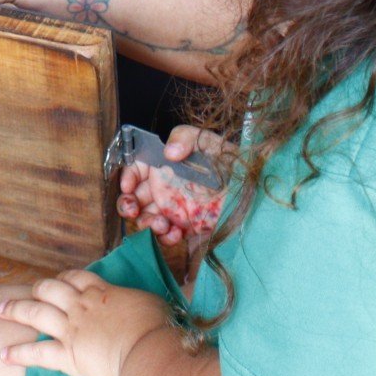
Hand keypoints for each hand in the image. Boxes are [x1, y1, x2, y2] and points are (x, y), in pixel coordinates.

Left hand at [0, 269, 173, 375]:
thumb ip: (155, 301)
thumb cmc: (161, 332)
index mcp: (104, 293)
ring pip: (36, 312)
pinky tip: (3, 354)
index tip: (60, 280)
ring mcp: (72, 329)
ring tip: (1, 310)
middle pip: (51, 288)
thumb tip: (182, 290)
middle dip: (37, 288)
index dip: (66, 278)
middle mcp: (83, 307)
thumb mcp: (159, 306)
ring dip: (16, 309)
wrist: (150, 355)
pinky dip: (18, 353)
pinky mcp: (66, 356)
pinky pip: (36, 352)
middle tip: (27, 291)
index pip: (79, 277)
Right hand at [117, 126, 231, 246]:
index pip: (135, 169)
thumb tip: (169, 152)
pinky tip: (176, 234)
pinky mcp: (183, 227)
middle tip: (134, 211)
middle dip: (128, 206)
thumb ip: (184, 138)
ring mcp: (172, 209)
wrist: (248, 188)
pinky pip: (165, 236)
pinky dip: (165, 237)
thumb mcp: (206, 141)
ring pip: (146, 219)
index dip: (126, 177)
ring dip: (147, 224)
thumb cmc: (225, 159)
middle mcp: (163, 188)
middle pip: (133, 198)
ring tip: (162, 224)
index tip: (127, 186)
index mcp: (162, 165)